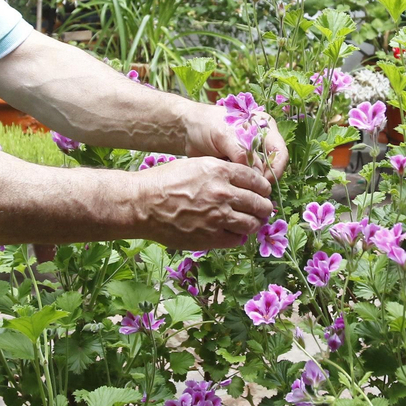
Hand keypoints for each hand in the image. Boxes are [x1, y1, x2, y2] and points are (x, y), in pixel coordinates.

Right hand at [128, 157, 272, 250]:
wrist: (143, 204)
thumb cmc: (164, 182)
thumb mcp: (196, 165)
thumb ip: (221, 173)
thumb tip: (241, 182)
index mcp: (220, 171)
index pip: (257, 180)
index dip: (263, 188)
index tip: (262, 192)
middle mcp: (223, 193)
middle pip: (259, 203)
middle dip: (263, 208)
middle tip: (261, 210)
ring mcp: (218, 217)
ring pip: (252, 224)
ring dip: (253, 224)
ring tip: (249, 223)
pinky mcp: (211, 237)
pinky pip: (237, 239)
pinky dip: (238, 237)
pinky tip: (232, 233)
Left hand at [183, 102, 289, 182]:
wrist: (188, 129)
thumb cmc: (207, 125)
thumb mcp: (225, 135)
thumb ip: (241, 153)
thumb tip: (256, 174)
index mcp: (264, 129)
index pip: (280, 153)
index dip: (275, 170)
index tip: (263, 183)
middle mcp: (262, 143)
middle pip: (272, 167)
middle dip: (263, 181)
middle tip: (252, 193)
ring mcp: (251, 156)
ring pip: (260, 176)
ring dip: (253, 186)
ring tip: (241, 192)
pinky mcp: (240, 166)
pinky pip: (247, 180)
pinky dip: (243, 186)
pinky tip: (234, 190)